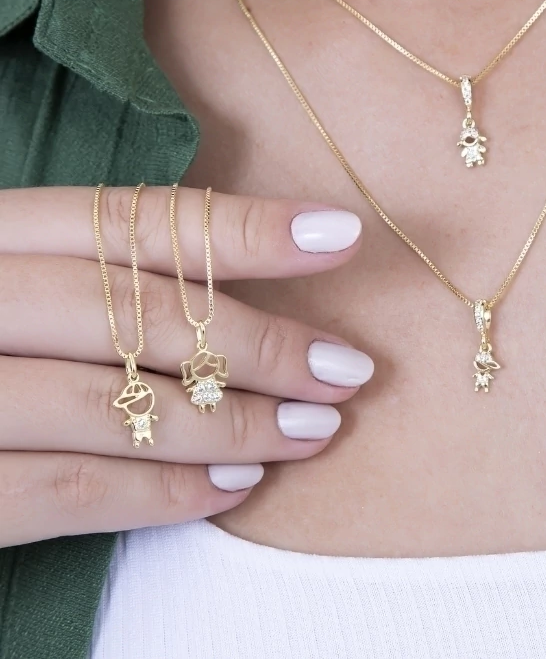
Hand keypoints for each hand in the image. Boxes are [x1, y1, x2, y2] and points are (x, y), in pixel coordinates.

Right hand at [0, 187, 372, 547]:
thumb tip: (236, 287)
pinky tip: (233, 489)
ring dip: (232, 424)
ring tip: (313, 432)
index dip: (245, 227)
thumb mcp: (16, 280)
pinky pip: (65, 492)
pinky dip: (160, 492)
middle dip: (257, 345)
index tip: (341, 233)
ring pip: (114, 407)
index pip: (136, 220)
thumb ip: (97, 278)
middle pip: (139, 313)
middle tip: (346, 370)